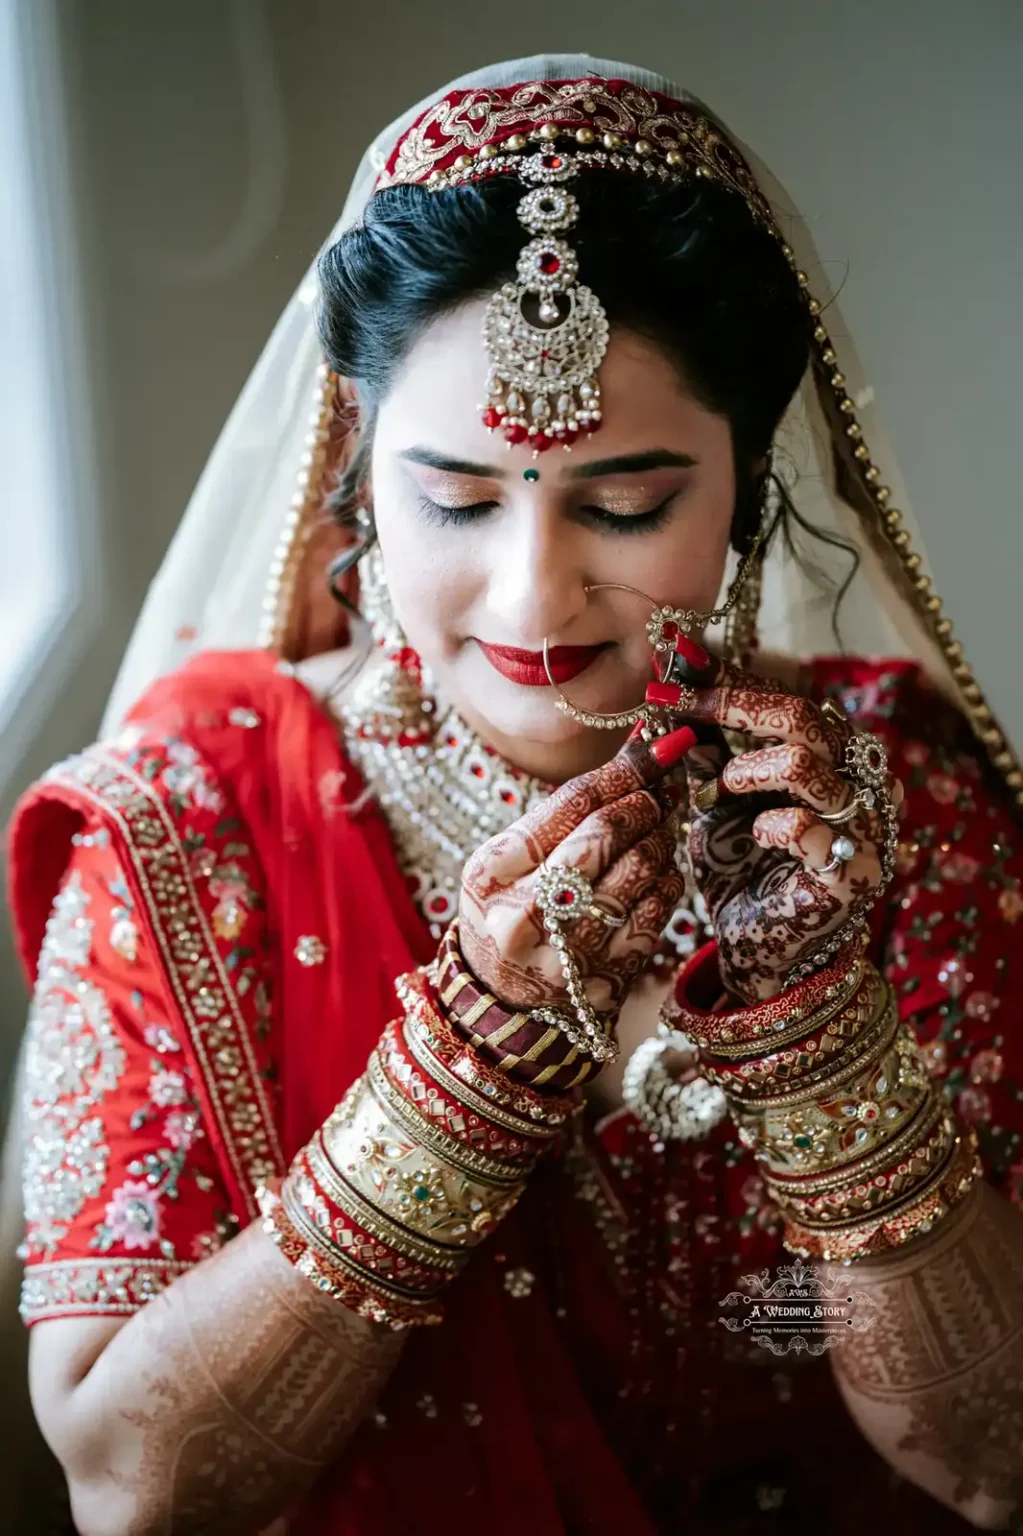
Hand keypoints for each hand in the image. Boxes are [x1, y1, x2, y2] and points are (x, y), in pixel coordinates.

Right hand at [458, 727, 694, 1014]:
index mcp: (491, 872)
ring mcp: (565, 951)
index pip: (569, 803)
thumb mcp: (510, 859)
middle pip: (605, 834)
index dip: (623, 769)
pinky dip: (665, 883)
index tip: (660, 748)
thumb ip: (566, 809)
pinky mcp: (603, 978)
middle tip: (656, 797)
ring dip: (660, 842)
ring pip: (639, 871)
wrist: (502, 997)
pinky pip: (656, 913)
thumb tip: (640, 746)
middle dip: (643, 805)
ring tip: (655, 835)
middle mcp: (523, 914)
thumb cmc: (509, 907)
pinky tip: (656, 876)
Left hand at [647, 663, 902, 1002]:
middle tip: (681, 704)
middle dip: (734, 705)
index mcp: (831, 758)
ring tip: (723, 787)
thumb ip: (704, 745)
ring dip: (751, 769)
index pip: (786, 699)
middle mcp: (858, 786)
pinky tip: (756, 836)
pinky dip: (771, 824)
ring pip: (810, 765)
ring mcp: (863, 830)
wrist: (756, 952)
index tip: (674, 662)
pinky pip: (810, 829)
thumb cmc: (741, 870)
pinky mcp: (853, 875)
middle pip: (807, 717)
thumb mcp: (715, 799)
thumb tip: (673, 676)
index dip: (729, 678)